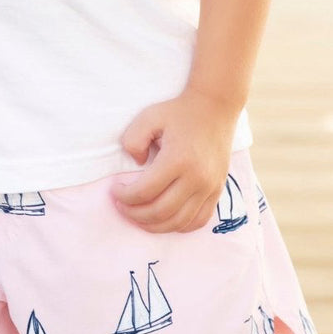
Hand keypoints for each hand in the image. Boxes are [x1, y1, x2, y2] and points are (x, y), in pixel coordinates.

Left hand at [115, 92, 237, 232]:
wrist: (215, 107)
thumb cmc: (179, 112)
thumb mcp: (149, 116)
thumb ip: (133, 140)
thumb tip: (136, 165)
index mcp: (177, 159)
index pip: (145, 191)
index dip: (124, 196)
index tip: (115, 190)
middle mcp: (196, 178)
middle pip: (160, 212)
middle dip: (134, 214)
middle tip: (121, 206)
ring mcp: (210, 187)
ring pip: (178, 223)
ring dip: (154, 225)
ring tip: (138, 216)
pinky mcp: (217, 191)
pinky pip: (198, 221)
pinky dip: (178, 226)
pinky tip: (164, 219)